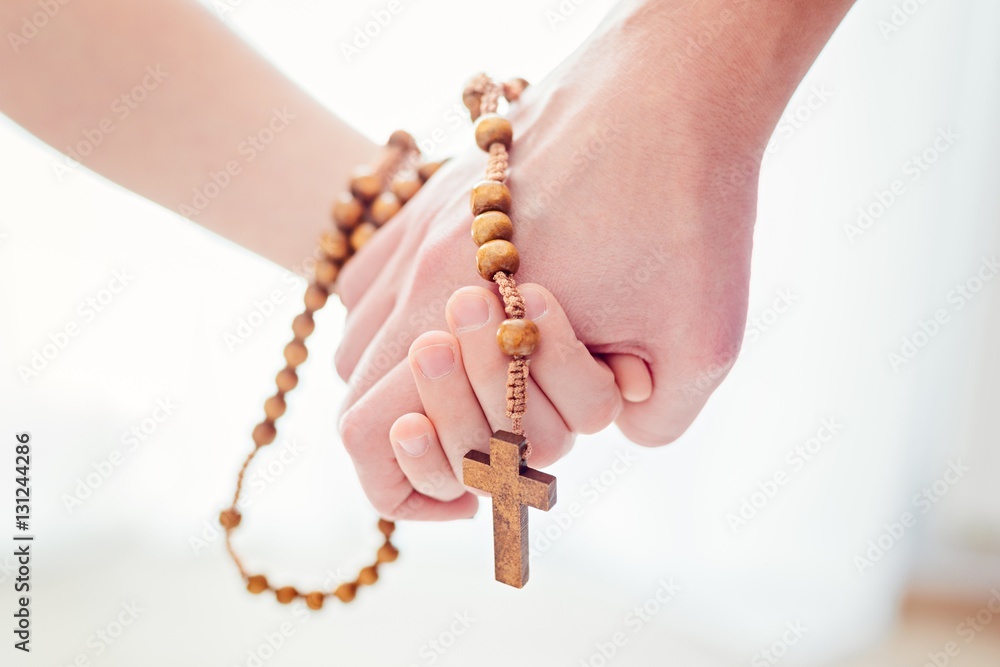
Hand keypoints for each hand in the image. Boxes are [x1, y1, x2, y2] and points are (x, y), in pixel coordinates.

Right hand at [335, 0, 853, 518]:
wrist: (675, 81)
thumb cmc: (689, 206)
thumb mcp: (699, 343)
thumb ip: (648, 422)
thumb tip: (613, 430)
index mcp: (463, 317)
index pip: (371, 437)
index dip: (408, 489)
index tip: (471, 489)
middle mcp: (419, 272)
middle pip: (360, 392)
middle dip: (435, 428)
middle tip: (507, 413)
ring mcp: (417, 226)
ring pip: (361, 335)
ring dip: (412, 373)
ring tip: (491, 361)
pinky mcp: (434, 193)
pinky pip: (373, 274)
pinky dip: (404, 311)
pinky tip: (466, 305)